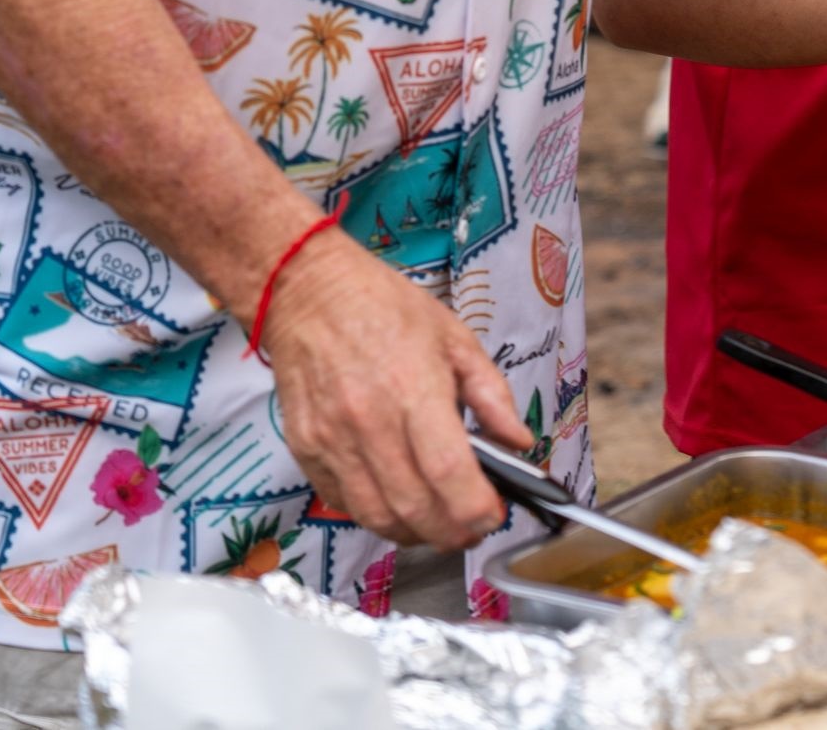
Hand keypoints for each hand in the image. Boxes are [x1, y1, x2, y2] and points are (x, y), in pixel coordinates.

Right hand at [262, 228, 531, 549]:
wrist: (308, 293)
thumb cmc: (384, 309)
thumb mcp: (455, 338)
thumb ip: (491, 396)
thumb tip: (520, 442)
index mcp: (414, 389)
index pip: (448, 471)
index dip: (475, 508)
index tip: (494, 515)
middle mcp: (370, 421)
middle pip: (413, 506)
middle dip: (451, 532)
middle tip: (473, 528)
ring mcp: (332, 440)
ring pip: (376, 516)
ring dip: (414, 534)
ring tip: (438, 525)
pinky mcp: (306, 450)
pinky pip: (343, 502)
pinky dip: (374, 515)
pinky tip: (397, 503)